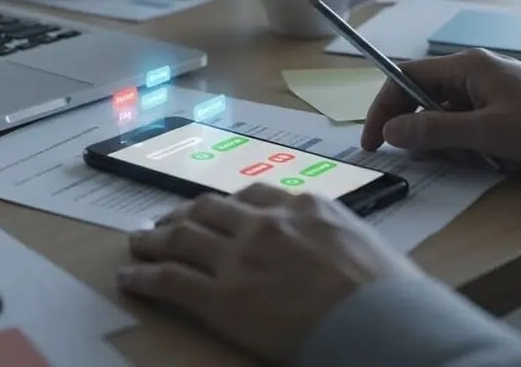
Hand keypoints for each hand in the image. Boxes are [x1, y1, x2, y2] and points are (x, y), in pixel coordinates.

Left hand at [117, 184, 419, 364]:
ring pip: (181, 237)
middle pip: (208, 210)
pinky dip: (145, 276)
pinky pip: (171, 279)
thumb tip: (327, 248)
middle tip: (166, 221)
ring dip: (154, 237)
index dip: (222, 204)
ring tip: (138, 241)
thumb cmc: (391, 293)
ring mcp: (240, 257)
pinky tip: (129, 277)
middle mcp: (264, 223)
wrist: (387, 323)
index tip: (210, 209)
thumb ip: (332, 235)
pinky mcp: (223, 297)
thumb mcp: (365, 243)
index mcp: (302, 206)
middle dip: (182, 215)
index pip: (250, 196)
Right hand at [362, 48, 520, 167]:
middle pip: (420, 97)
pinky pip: (463, 124)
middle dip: (418, 129)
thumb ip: (435, 131)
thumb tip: (391, 130)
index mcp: (464, 67)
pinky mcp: (498, 108)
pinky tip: (485, 158)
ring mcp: (485, 91)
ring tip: (473, 158)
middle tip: (424, 157)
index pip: (404, 77)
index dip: (383, 107)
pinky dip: (464, 144)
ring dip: (445, 142)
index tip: (374, 140)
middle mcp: (470, 73)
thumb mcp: (487, 133)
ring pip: (441, 115)